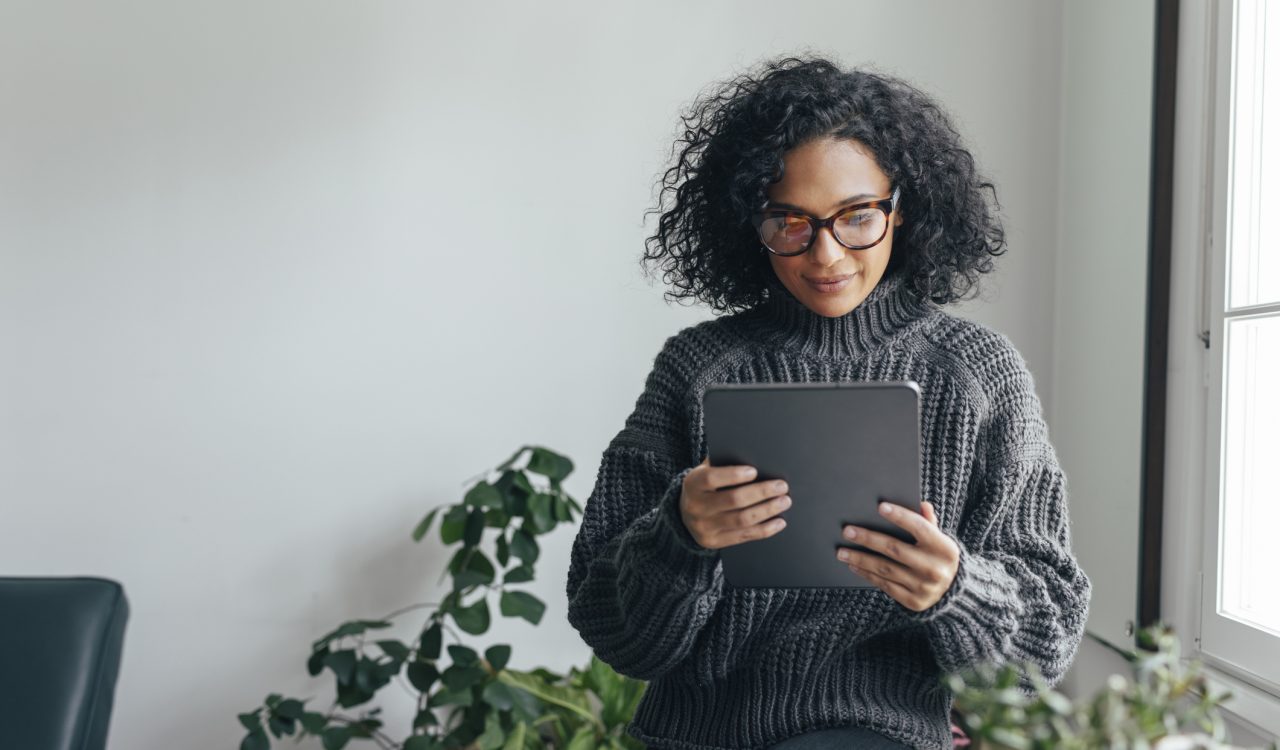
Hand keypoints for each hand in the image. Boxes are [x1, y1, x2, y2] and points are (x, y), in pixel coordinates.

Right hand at [679, 457, 790, 549]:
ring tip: (784, 502)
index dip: (733, 475)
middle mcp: (696, 507)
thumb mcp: (706, 471)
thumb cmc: (705, 487)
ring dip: (767, 510)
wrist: (685, 515)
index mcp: (692, 484)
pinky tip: (779, 522)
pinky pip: (744, 536)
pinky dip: (765, 529)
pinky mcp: (714, 542)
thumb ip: (724, 464)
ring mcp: (704, 527)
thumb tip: (756, 460)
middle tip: (781, 486)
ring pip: (742, 520)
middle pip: (733, 500)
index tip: (754, 471)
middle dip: (761, 492)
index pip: (711, 478)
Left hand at [836, 500, 959, 611]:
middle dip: (868, 539)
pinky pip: (885, 585)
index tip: (880, 507)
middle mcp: (935, 568)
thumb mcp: (939, 539)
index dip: (900, 516)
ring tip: (842, 551)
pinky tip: (854, 565)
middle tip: (847, 531)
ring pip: (885, 569)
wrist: (952, 592)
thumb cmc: (938, 556)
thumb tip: (921, 504)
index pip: (920, 528)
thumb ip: (928, 522)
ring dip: (860, 558)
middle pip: (895, 549)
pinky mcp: (913, 601)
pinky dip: (867, 574)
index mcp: (944, 548)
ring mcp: (923, 587)